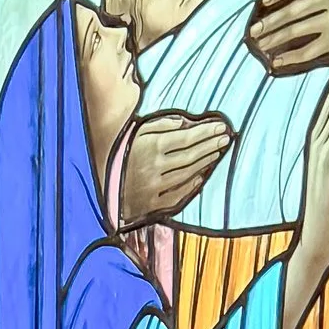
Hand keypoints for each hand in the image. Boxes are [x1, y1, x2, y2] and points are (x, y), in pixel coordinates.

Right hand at [118, 110, 231, 226]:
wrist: (102, 189)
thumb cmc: (120, 155)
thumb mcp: (135, 133)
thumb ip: (159, 126)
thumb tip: (183, 123)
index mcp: (150, 147)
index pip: (186, 138)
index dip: (206, 132)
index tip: (221, 127)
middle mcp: (154, 168)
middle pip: (190, 156)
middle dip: (210, 145)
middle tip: (225, 138)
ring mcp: (154, 188)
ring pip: (187, 174)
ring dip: (205, 163)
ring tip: (217, 152)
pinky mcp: (153, 204)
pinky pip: (178, 194)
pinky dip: (191, 185)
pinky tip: (201, 175)